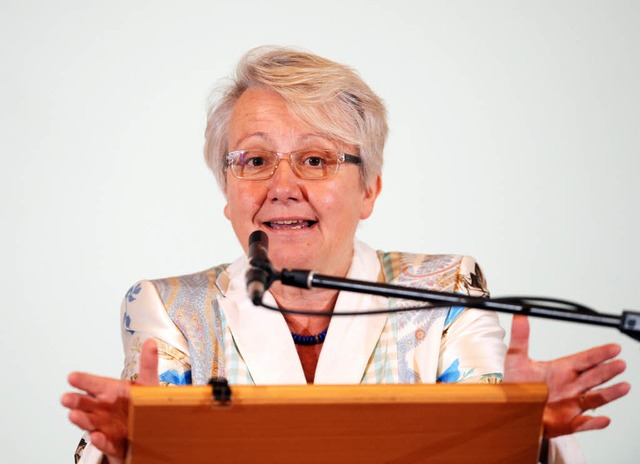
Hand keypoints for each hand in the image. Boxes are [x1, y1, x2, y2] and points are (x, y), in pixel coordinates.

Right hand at [61, 338, 158, 462]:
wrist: (148, 432)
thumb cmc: (142, 406)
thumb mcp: (148, 384)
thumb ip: (148, 365)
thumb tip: (151, 342)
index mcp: (110, 392)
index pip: (94, 384)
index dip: (83, 380)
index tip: (71, 376)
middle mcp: (104, 409)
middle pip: (86, 404)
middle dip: (76, 401)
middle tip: (66, 398)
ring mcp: (106, 426)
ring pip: (91, 423)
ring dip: (82, 420)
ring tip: (74, 415)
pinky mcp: (114, 444)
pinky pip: (106, 443)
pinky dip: (101, 441)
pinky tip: (96, 436)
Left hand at [504, 315, 630, 437]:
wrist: (512, 410)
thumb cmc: (518, 387)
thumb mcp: (516, 360)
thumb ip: (520, 338)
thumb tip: (520, 315)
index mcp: (561, 370)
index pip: (584, 360)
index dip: (599, 354)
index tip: (614, 348)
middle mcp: (570, 387)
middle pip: (593, 377)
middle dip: (607, 370)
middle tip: (620, 363)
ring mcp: (571, 405)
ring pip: (595, 398)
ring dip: (609, 393)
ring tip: (624, 386)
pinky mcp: (567, 423)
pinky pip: (584, 424)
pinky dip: (594, 422)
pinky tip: (604, 419)